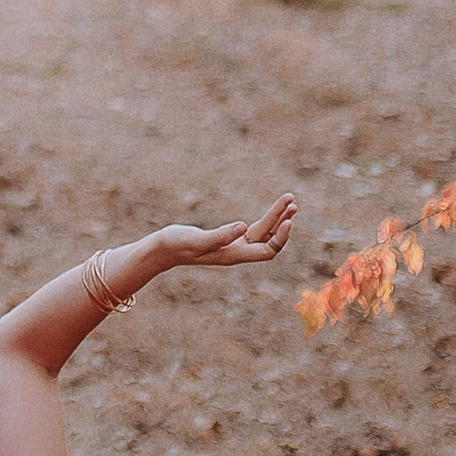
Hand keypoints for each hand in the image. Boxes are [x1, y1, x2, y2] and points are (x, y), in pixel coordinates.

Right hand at [152, 196, 294, 271]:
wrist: (162, 250)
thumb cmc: (177, 245)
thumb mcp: (198, 240)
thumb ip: (220, 236)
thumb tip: (242, 227)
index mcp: (234, 255)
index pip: (268, 250)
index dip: (281, 237)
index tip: (288, 220)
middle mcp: (238, 252)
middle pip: (269, 239)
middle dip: (282, 220)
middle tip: (293, 202)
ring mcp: (234, 246)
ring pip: (263, 233)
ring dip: (277, 218)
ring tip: (289, 201)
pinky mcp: (228, 238)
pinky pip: (254, 230)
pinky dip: (265, 220)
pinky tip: (272, 212)